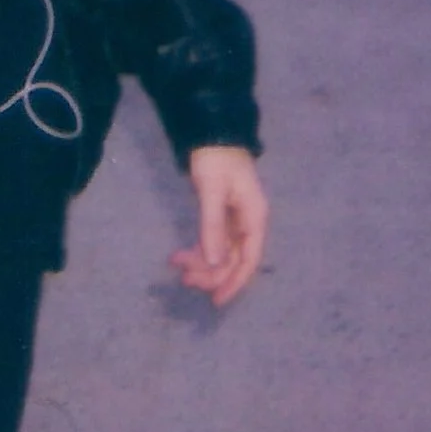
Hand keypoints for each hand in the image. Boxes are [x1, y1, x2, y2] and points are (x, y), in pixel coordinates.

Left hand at [171, 145, 267, 307]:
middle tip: (184, 280)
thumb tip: (213, 262)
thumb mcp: (212, 191)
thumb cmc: (215, 158)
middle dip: (210, 272)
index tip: (217, 300)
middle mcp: (248, 222)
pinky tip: (180, 255)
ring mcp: (235, 219)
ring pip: (221, 252)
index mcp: (254, 217)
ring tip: (176, 264)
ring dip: (201, 262)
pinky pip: (213, 241)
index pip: (249, 259)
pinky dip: (198, 249)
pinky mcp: (222, 215)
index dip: (235, 282)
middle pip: (234, 259)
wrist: (212, 132)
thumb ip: (213, 226)